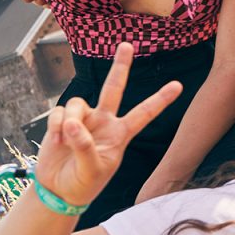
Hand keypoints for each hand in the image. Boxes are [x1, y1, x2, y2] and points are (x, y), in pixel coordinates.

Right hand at [35, 44, 181, 207]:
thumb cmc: (82, 183)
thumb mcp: (91, 169)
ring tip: (65, 140)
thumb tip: (73, 123)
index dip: (160, 100)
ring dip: (71, 118)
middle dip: (120, 66)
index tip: (179, 86)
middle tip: (127, 45)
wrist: (58, 190)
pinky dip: (56, 125)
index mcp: (120, 135)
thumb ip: (84, 146)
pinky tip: (56, 140)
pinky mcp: (63, 120)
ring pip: (79, 102)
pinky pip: (60, 112)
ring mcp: (84, 119)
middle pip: (114, 88)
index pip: (144, 114)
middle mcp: (104, 122)